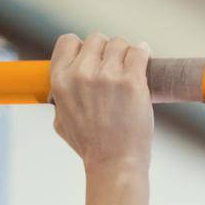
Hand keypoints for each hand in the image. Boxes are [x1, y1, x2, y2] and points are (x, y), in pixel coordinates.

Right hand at [49, 31, 154, 171]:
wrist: (114, 164)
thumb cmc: (90, 147)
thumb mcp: (61, 121)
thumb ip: (60, 97)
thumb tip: (59, 87)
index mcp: (60, 80)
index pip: (68, 41)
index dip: (82, 48)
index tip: (94, 60)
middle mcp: (81, 74)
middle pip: (97, 39)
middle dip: (107, 52)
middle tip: (116, 70)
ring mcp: (107, 76)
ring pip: (119, 44)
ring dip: (126, 55)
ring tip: (131, 73)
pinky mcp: (132, 82)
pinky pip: (139, 52)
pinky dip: (143, 54)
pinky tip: (144, 63)